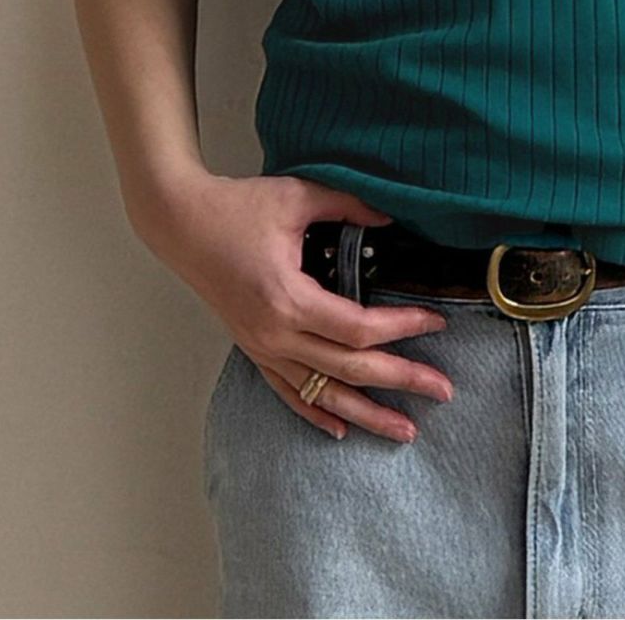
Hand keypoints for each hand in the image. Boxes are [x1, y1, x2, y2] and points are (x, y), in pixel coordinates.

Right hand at [131, 169, 454, 441]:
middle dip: (400, 381)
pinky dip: (317, 412)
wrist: (181, 224)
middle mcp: (275, 333)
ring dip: (366, 413)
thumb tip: (393, 218)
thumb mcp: (298, 196)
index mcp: (288, 298)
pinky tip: (342, 428)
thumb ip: (350, 207)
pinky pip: (289, 391)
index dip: (402, 327)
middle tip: (443, 390)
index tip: (435, 320)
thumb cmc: (237, 207)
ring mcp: (262, 347)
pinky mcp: (252, 349)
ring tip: (405, 429)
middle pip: (349, 368)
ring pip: (322, 392)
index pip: (358, 327)